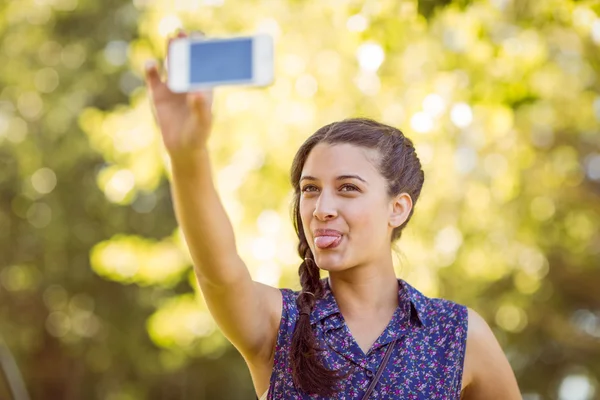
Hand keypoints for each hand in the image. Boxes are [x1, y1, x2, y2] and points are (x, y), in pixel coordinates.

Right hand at [144, 30, 213, 158]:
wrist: (182, 147)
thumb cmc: (198, 134)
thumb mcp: (202, 122)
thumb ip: (200, 107)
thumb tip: (197, 92)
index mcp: (202, 87)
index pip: (203, 65)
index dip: (201, 52)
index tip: (199, 41)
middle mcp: (188, 83)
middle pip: (187, 60)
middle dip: (185, 46)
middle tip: (183, 32)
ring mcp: (173, 87)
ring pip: (171, 65)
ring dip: (171, 52)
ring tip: (171, 38)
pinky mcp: (158, 94)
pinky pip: (154, 78)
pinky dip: (151, 70)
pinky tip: (151, 64)